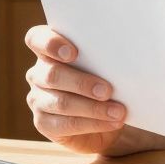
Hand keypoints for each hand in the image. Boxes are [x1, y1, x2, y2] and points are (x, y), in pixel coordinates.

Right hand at [24, 25, 127, 154]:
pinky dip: (93, 124)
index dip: (50, 44)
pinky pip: (66, 124)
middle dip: (82, 83)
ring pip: (61, 102)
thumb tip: (128, 53)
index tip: (73, 53)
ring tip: (118, 112)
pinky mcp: (43, 123)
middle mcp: (39, 73)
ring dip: (93, 108)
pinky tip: (112, 123)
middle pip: (52, 74)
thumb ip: (107, 57)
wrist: (109, 119)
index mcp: (49, 50)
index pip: (36, 39)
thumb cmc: (108, 82)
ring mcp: (38, 99)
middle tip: (108, 90)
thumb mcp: (108, 66)